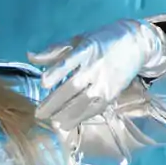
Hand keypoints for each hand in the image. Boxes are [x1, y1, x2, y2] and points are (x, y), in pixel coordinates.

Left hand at [27, 18, 165, 133]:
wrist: (135, 44)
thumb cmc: (101, 41)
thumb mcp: (79, 40)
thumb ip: (54, 51)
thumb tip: (30, 57)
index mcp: (86, 49)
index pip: (69, 62)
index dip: (56, 73)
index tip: (43, 83)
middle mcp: (95, 66)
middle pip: (72, 87)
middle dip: (54, 102)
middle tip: (39, 114)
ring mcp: (104, 81)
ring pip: (82, 101)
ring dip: (65, 114)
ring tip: (50, 121)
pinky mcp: (111, 93)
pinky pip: (93, 109)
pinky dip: (78, 118)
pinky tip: (65, 124)